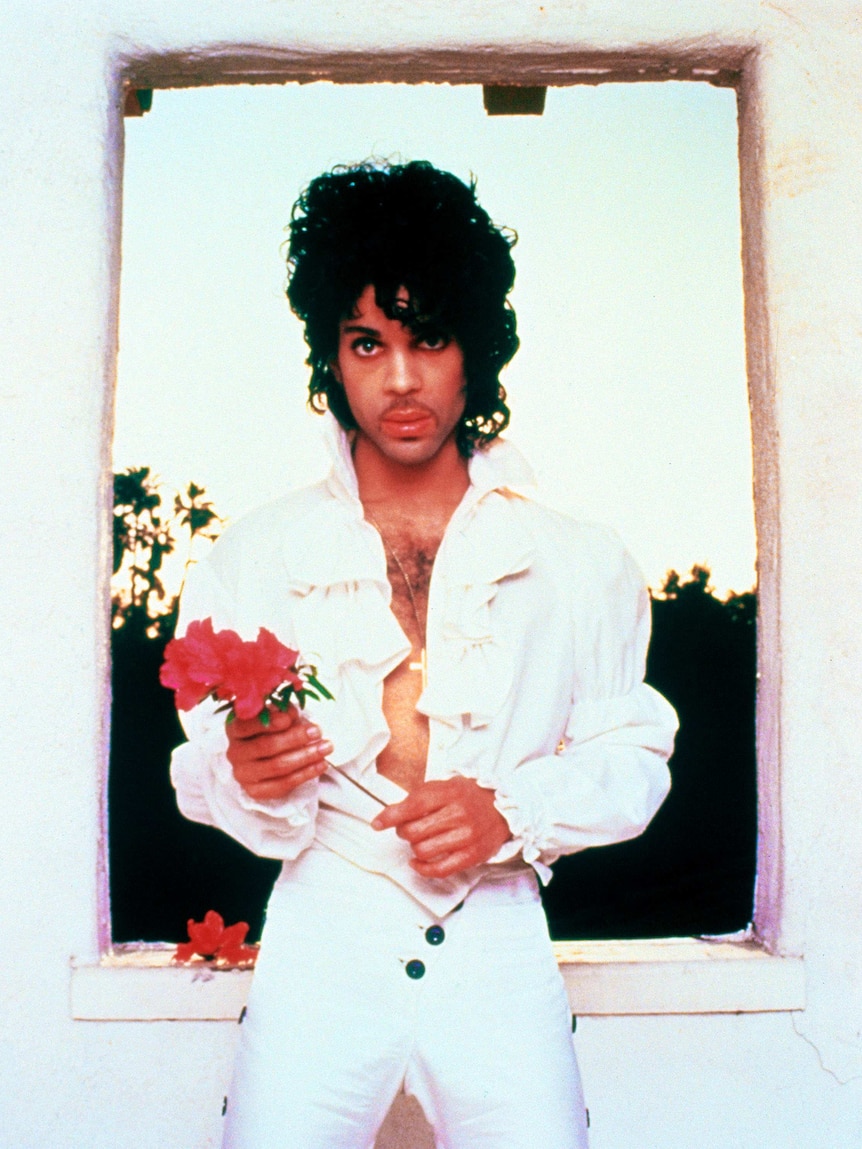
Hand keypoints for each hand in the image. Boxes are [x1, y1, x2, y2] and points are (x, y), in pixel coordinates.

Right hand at [226, 704, 332, 800]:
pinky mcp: (255, 791)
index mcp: (234, 729)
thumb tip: (291, 714)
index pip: (246, 726)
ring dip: (306, 756)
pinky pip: (283, 784)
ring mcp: (243, 774)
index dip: (269, 723)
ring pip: (277, 766)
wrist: (265, 758)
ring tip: (326, 747)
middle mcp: (234, 752)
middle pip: (266, 746)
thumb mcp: (275, 716)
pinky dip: (305, 774)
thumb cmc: (272, 730)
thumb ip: (282, 713)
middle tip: (318, 731)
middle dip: (295, 738)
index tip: (291, 718)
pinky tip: (321, 764)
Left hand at [371, 776, 511, 878]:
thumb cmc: (466, 797)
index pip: (413, 805)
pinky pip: (439, 869)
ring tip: (420, 840)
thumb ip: (417, 799)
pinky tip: (417, 862)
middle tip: (409, 828)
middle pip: (414, 831)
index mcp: (449, 793)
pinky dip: (422, 868)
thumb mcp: (443, 787)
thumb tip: (386, 817)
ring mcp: (466, 836)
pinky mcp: (472, 855)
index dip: (391, 816)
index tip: (377, 823)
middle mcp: (458, 814)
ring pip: (423, 850)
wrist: (501, 808)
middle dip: (404, 831)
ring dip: (414, 848)